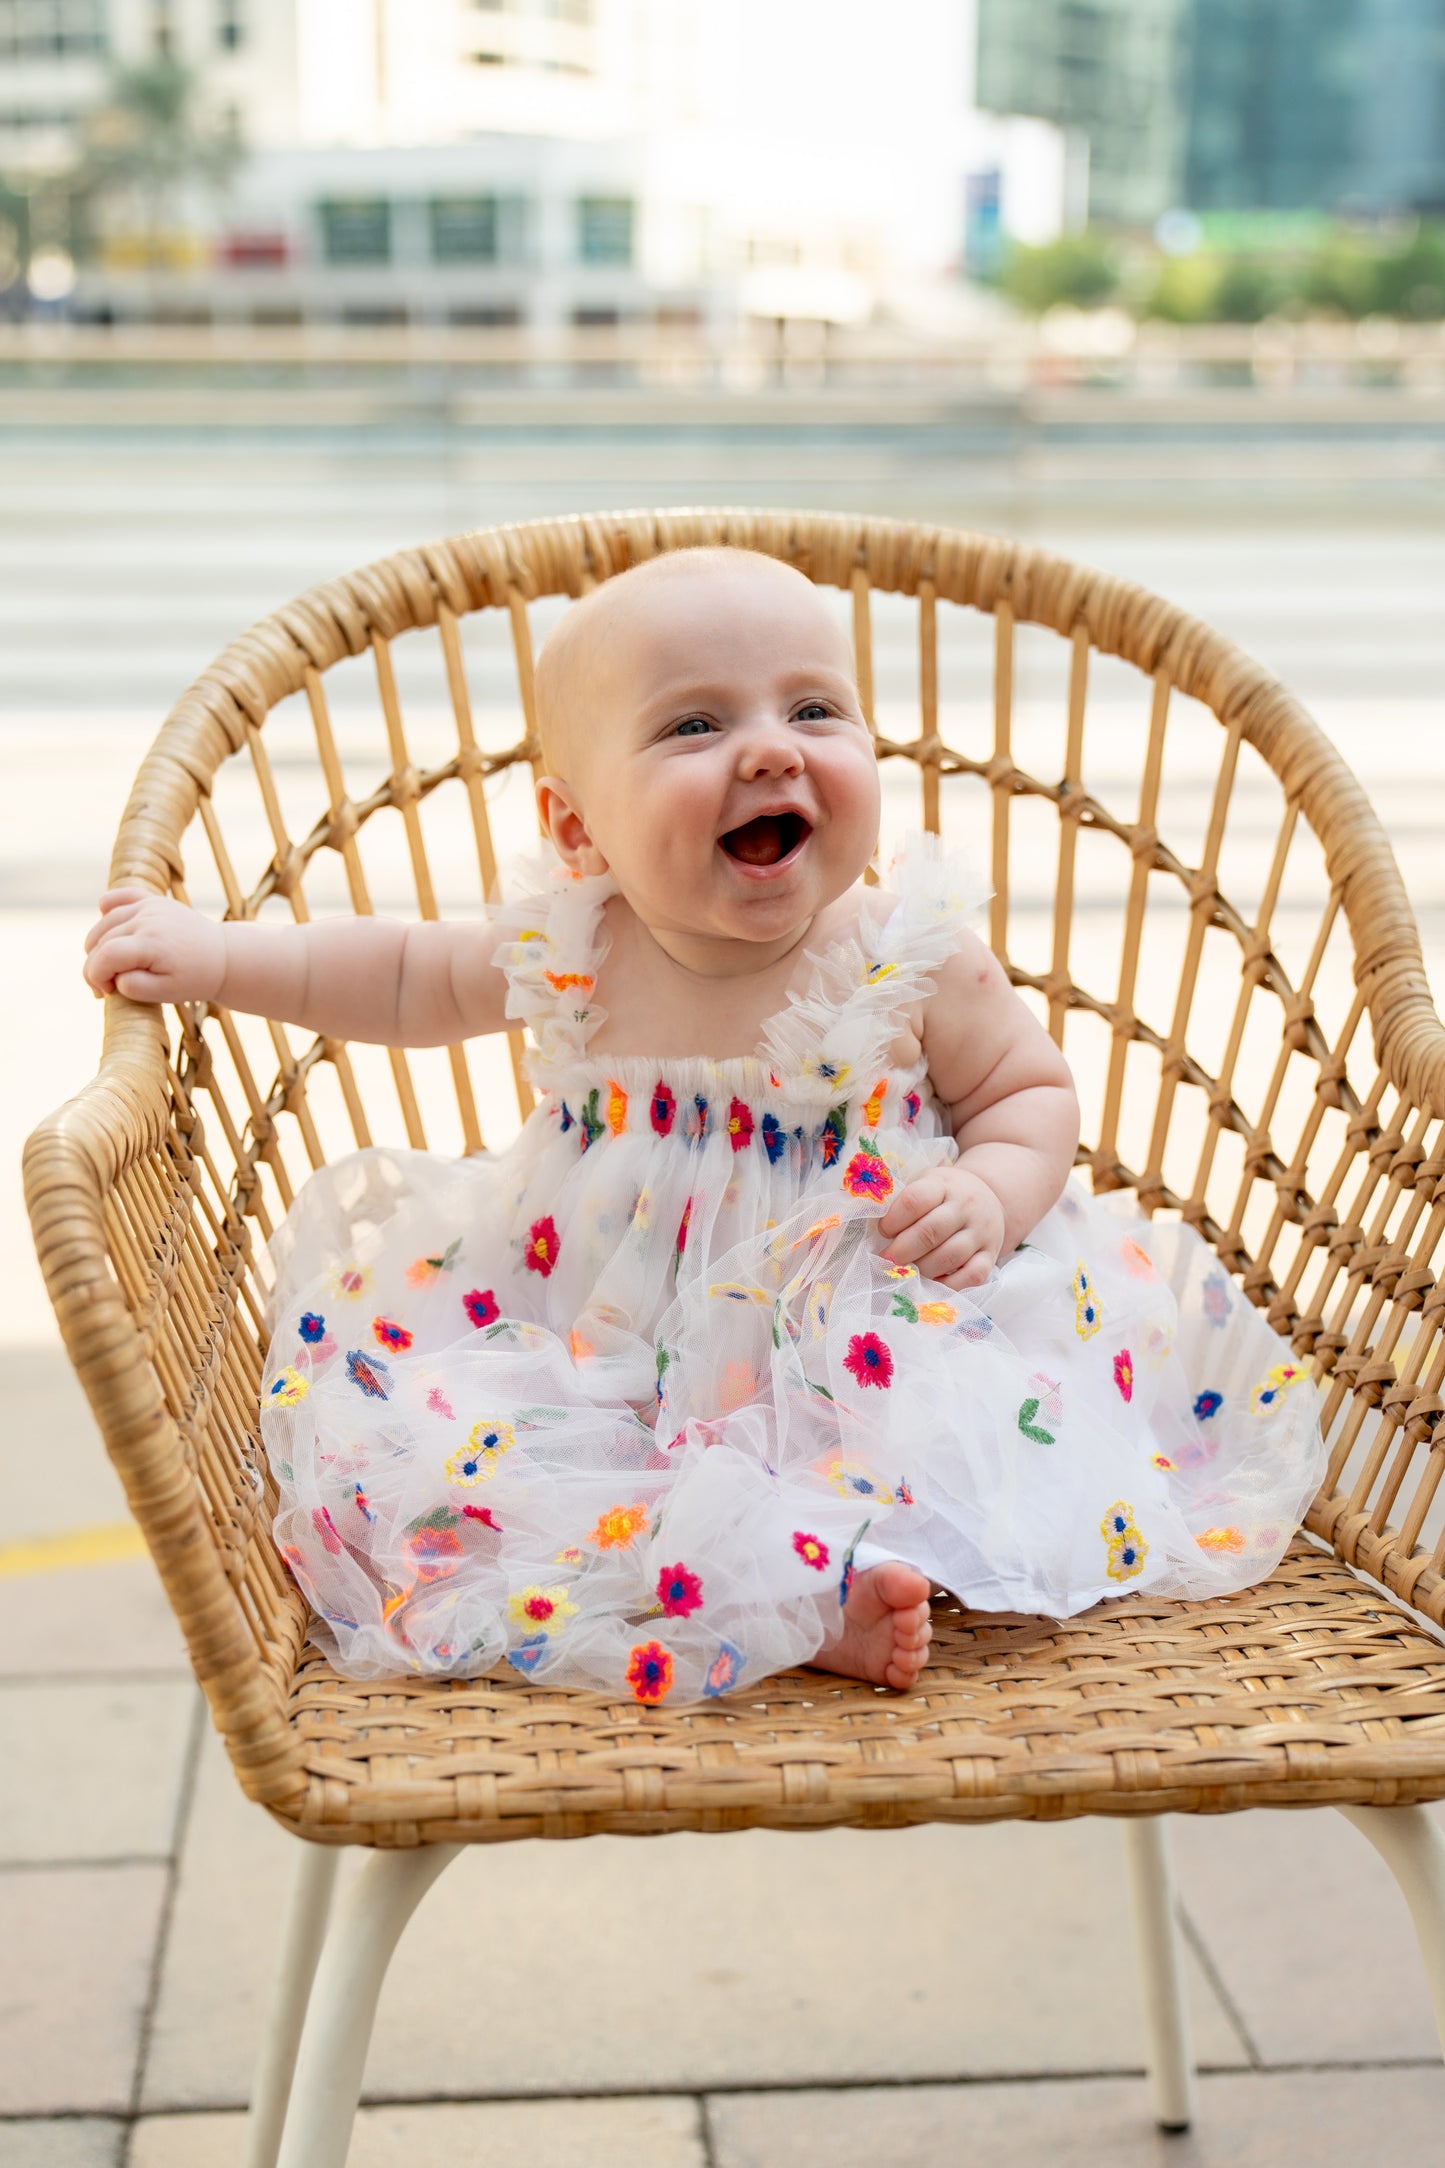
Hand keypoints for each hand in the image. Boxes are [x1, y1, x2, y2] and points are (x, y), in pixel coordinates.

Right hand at [82, 887, 226, 1003]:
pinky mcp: (152, 899)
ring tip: (110, 967)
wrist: (221, 957)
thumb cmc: (193, 978)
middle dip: (95, 967)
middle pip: (100, 940)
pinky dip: (107, 910)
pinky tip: (109, 930)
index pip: (105, 956)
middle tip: (107, 987)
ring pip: (105, 922)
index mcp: (152, 943)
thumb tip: (112, 974)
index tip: (106, 992)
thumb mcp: (165, 993)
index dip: (95, 976)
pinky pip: (119, 896)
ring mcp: (150, 905)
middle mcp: (148, 918)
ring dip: (98, 946)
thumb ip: (133, 986)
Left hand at [877, 1165, 1005, 1289]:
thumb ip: (902, 1200)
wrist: (989, 1198)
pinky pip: (972, 1276)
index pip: (915, 1200)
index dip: (893, 1219)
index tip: (882, 1230)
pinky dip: (950, 1285)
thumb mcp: (926, 1183)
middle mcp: (966, 1207)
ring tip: (907, 1271)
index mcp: (944, 1185)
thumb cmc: (945, 1195)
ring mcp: (981, 1232)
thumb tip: (870, 1222)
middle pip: (931, 1231)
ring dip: (922, 1269)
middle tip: (886, 1259)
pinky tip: (933, 1282)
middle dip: (902, 1250)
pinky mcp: (990, 1255)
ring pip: (950, 1256)